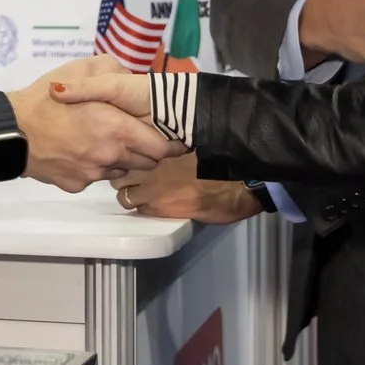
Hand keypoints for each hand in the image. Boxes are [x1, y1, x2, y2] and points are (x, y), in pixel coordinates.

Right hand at [4, 66, 180, 191]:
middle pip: (146, 163)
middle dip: (144, 150)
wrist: (9, 130)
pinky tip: (76, 151)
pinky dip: (92, 166)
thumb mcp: (79, 70)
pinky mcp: (76, 184)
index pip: (162, 147)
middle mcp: (110, 154)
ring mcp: (93, 173)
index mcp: (117, 128)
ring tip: (99, 140)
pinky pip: (94, 177)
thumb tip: (130, 76)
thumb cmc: (44, 99)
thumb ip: (112, 70)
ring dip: (118, 158)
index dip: (166, 142)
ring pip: (121, 170)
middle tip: (131, 135)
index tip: (166, 136)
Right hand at [114, 153, 259, 223]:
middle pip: (121, 184)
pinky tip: (160, 156)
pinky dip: (150, 154)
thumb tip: (163, 203)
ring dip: (133, 168)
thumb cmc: (224, 205)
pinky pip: (152, 151)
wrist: (244, 178)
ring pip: (130, 165)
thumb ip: (170, 208)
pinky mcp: (170, 148)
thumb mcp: (194, 215)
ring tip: (145, 168)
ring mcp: (159, 162)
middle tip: (139, 184)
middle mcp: (152, 182)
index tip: (143, 200)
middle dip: (127, 185)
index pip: (130, 203)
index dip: (137, 202)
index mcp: (158, 204)